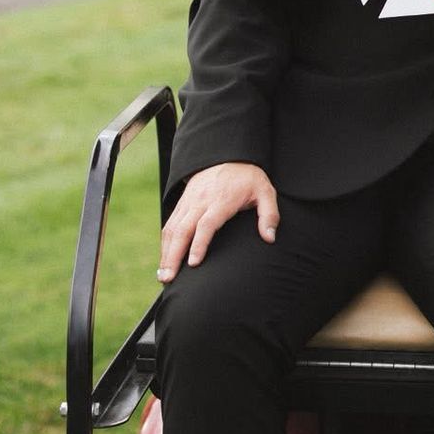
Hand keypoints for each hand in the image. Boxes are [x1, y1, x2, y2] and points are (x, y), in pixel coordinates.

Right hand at [158, 161, 277, 282]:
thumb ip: (269, 214)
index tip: (193, 264)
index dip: (199, 244)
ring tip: (163, 276)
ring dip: (166, 252)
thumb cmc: (248, 177)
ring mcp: (189, 201)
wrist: (227, 155)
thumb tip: (270, 238)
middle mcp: (201, 201)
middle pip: (182, 229)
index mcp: (221, 200)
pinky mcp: (182, 202)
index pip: (206, 224)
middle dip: (173, 255)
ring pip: (172, 228)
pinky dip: (165, 242)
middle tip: (168, 279)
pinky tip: (165, 259)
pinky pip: (170, 223)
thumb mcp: (265, 191)